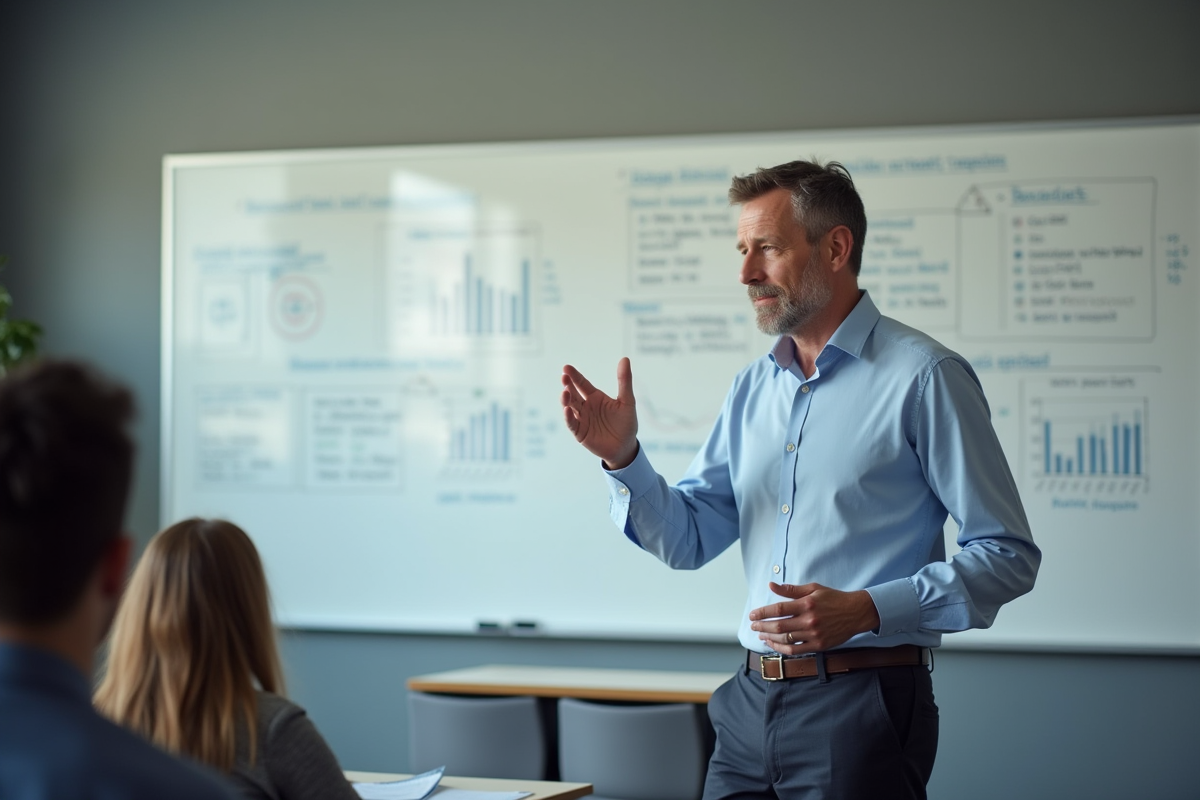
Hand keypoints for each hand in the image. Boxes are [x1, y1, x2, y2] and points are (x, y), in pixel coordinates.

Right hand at [561, 358, 638, 469]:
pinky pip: (572, 423)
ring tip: (565, 393)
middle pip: (573, 393)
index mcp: (595, 397)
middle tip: (564, 377)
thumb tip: (625, 358)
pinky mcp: (580, 432)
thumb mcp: (627, 401)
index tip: (566, 368)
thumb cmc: (626, 424)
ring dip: (566, 400)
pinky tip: (568, 409)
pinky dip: (568, 416)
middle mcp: (586, 407)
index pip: (582, 384)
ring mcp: (582, 419)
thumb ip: (624, 381)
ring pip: (570, 407)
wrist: (626, 447)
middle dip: (568, 385)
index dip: (574, 376)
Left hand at [748, 582, 880, 653]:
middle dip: (762, 626)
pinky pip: (796, 650)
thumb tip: (771, 586)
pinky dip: (782, 649)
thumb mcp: (813, 589)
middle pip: (779, 626)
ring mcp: (814, 634)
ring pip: (785, 639)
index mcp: (807, 604)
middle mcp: (809, 620)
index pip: (778, 609)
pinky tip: (774, 644)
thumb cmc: (833, 598)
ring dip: (769, 638)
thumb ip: (791, 590)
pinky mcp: (819, 645)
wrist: (856, 613)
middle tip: (753, 626)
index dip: (762, 612)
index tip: (752, 615)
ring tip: (761, 635)